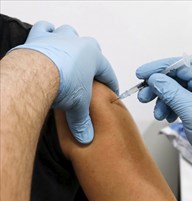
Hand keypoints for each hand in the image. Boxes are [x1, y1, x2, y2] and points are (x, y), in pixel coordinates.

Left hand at [13, 21, 117, 143]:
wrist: (37, 74)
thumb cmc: (63, 84)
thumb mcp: (78, 106)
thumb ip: (83, 122)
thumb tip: (86, 138)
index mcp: (94, 57)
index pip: (107, 72)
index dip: (111, 84)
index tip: (112, 91)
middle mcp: (79, 44)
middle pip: (91, 50)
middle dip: (91, 62)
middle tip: (87, 76)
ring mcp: (60, 38)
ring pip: (69, 34)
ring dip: (70, 43)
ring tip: (68, 56)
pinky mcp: (41, 37)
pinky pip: (45, 29)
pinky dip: (46, 33)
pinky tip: (47, 41)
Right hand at [136, 58, 191, 174]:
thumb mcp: (191, 111)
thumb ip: (170, 92)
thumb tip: (154, 79)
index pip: (179, 65)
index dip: (157, 69)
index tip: (140, 75)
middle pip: (177, 78)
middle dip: (159, 88)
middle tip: (143, 98)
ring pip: (178, 91)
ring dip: (164, 101)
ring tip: (158, 115)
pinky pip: (184, 101)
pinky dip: (173, 108)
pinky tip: (168, 117)